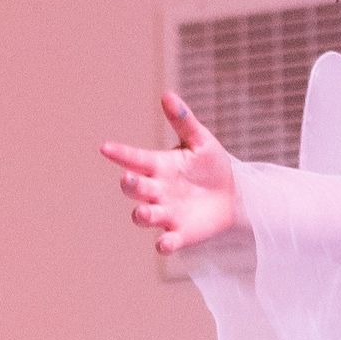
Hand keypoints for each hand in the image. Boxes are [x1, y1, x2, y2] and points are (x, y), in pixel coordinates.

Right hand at [100, 91, 242, 254]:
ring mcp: (166, 213)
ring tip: (143, 212)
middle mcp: (157, 190)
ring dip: (141, 215)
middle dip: (130, 185)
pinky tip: (165, 244)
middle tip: (130, 179)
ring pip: (144, 216)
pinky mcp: (181, 233)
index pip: (133, 158)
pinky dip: (165, 244)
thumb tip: (167, 95)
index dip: (120, 154)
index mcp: (158, 166)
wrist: (234, 195)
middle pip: (134, 188)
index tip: (106, 148)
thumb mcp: (201, 141)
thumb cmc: (212, 166)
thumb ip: (183, 122)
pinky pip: (167, 242)